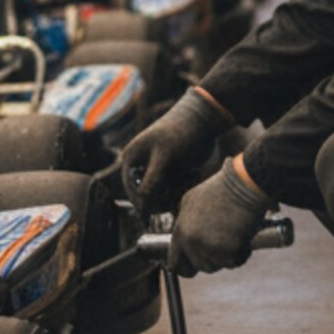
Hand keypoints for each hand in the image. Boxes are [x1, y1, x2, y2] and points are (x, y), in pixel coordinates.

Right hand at [120, 88, 244, 218]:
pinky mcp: (171, 172)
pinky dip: (183, 187)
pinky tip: (194, 173)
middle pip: (147, 195)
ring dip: (176, 192)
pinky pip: (174, 190)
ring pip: (162, 195)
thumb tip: (141, 201)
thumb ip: (152, 179)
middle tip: (182, 190)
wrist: (202, 119)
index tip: (156, 214)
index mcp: (132, 158)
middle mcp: (142, 165)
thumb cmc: (181, 132)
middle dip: (163, 197)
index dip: (142, 204)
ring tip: (191, 176)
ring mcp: (157, 169)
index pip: (132, 189)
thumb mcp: (165, 155)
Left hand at [169, 157, 275, 275]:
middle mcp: (191, 241)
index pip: (175, 263)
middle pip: (200, 266)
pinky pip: (235, 263)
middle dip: (213, 259)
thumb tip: (183, 242)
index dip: (185, 269)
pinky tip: (244, 235)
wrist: (242, 186)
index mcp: (181, 230)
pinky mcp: (228, 252)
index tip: (192, 271)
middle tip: (224, 242)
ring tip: (234, 233)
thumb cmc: (221, 190)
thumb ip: (184, 223)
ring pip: (218, 266)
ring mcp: (209, 247)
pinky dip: (242, 254)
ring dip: (227, 256)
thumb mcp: (191, 202)